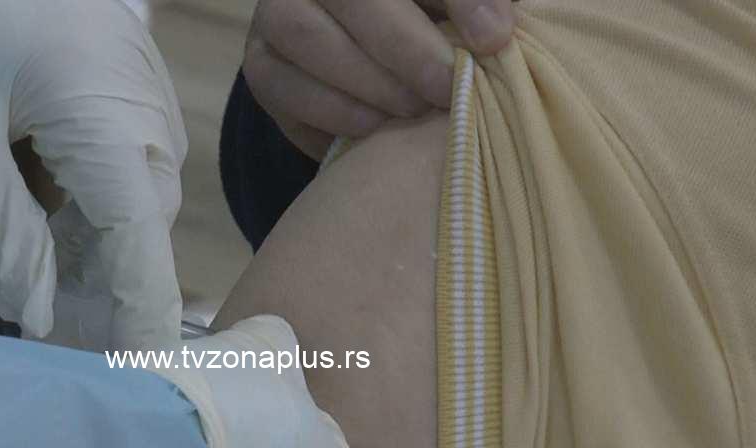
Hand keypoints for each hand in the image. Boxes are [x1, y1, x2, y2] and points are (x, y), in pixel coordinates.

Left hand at [0, 0, 186, 349]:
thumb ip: (7, 242)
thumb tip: (42, 320)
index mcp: (102, 108)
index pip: (140, 233)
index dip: (142, 308)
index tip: (145, 370)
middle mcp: (137, 87)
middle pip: (143, 206)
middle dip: (105, 268)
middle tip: (50, 317)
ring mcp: (130, 64)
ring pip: (134, 175)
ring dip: (94, 225)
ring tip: (34, 255)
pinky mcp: (112, 54)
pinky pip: (121, 136)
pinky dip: (86, 179)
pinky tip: (38, 190)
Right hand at [243, 0, 513, 157]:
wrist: (369, 60)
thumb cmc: (429, 23)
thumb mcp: (450, 7)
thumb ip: (478, 3)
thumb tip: (493, 35)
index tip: (495, 40)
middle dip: (406, 49)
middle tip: (450, 90)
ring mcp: (274, 15)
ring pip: (304, 36)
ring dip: (368, 82)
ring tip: (414, 110)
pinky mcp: (260, 66)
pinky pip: (283, 87)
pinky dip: (334, 112)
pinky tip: (377, 127)